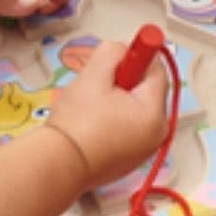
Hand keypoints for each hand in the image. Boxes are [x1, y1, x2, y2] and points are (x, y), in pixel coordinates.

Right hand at [47, 40, 168, 188]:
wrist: (58, 166)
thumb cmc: (77, 122)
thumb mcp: (93, 75)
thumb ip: (112, 53)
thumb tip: (122, 49)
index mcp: (155, 113)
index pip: (156, 71)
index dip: (135, 58)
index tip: (112, 61)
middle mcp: (156, 134)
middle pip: (145, 91)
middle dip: (122, 82)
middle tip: (95, 87)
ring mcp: (143, 150)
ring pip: (134, 110)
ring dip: (115, 102)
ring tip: (89, 109)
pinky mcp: (128, 161)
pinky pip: (126, 129)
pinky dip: (111, 122)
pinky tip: (89, 127)